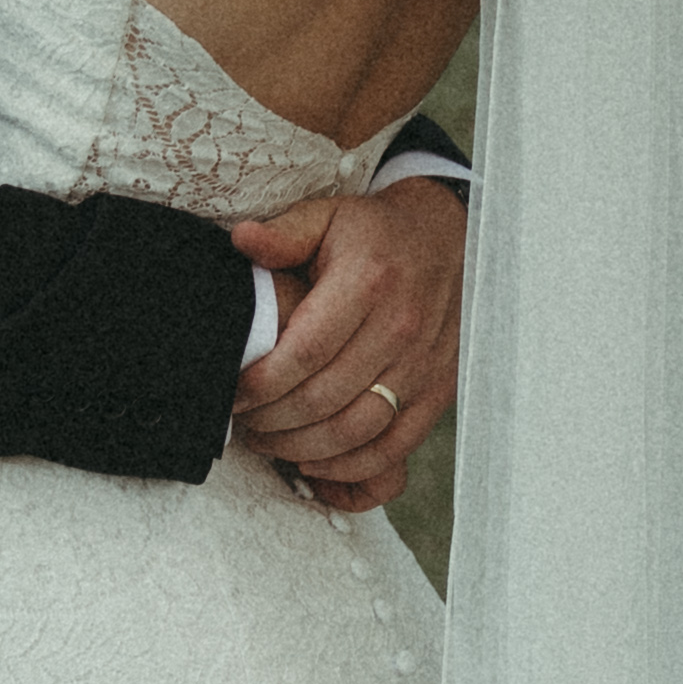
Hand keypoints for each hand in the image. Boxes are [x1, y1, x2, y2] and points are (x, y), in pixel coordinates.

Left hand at [227, 171, 465, 512]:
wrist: (449, 240)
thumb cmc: (377, 234)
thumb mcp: (329, 217)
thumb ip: (284, 234)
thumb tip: (242, 240)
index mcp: (368, 282)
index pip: (305, 352)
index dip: (261, 383)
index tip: (233, 393)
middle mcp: (401, 327)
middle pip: (324, 399)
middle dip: (272, 421)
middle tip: (244, 421)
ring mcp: (423, 365)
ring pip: (355, 431)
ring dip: (302, 448)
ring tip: (269, 440)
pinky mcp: (439, 391)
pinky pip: (394, 447)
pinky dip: (351, 467)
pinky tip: (314, 462)